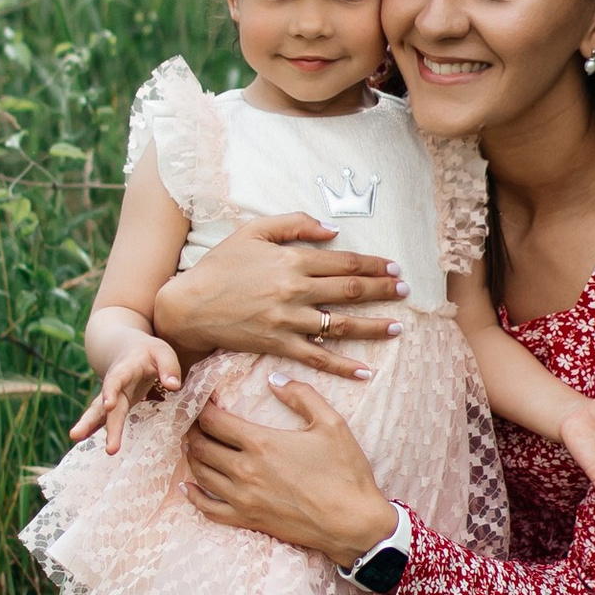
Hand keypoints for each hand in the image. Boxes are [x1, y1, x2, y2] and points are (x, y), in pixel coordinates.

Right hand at [69, 333, 182, 453]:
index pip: (116, 380)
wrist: (125, 347)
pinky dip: (92, 428)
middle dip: (100, 422)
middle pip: (104, 404)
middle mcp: (114, 385)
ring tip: (75, 437)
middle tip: (91, 440)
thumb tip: (173, 387)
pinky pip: (102, 418)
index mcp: (125, 370)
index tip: (108, 405)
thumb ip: (169, 367)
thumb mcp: (162, 352)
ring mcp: (111, 397)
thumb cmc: (148, 352)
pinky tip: (82, 439)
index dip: (111, 391)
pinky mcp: (114, 407)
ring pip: (98, 412)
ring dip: (89, 426)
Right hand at [154, 210, 408, 380]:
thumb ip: (293, 223)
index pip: (343, 262)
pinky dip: (343, 366)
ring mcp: (287, 320)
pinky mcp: (278, 345)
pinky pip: (317, 358)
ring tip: (397, 327)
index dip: (373, 264)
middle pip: (349, 291)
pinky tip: (365, 371)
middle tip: (406, 292)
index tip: (394, 267)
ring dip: (373, 326)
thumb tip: (331, 230)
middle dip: (382, 291)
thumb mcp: (252, 232)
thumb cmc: (219, 266)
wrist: (188, 306)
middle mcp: (294, 290)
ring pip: (340, 325)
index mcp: (291, 261)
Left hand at [183, 377, 399, 563]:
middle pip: (201, 446)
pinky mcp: (248, 520)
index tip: (202, 399)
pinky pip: (208, 509)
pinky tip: (187, 487)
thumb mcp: (332, 424)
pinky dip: (193, 496)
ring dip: (192, 456)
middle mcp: (245, 470)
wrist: (354, 523)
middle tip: (193, 420)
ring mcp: (243, 498)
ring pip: (201, 474)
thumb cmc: (346, 472)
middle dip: (192, 429)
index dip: (202, 407)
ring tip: (191, 444)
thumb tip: (274, 380)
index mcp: (262, 443)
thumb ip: (302, 396)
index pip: (214, 421)